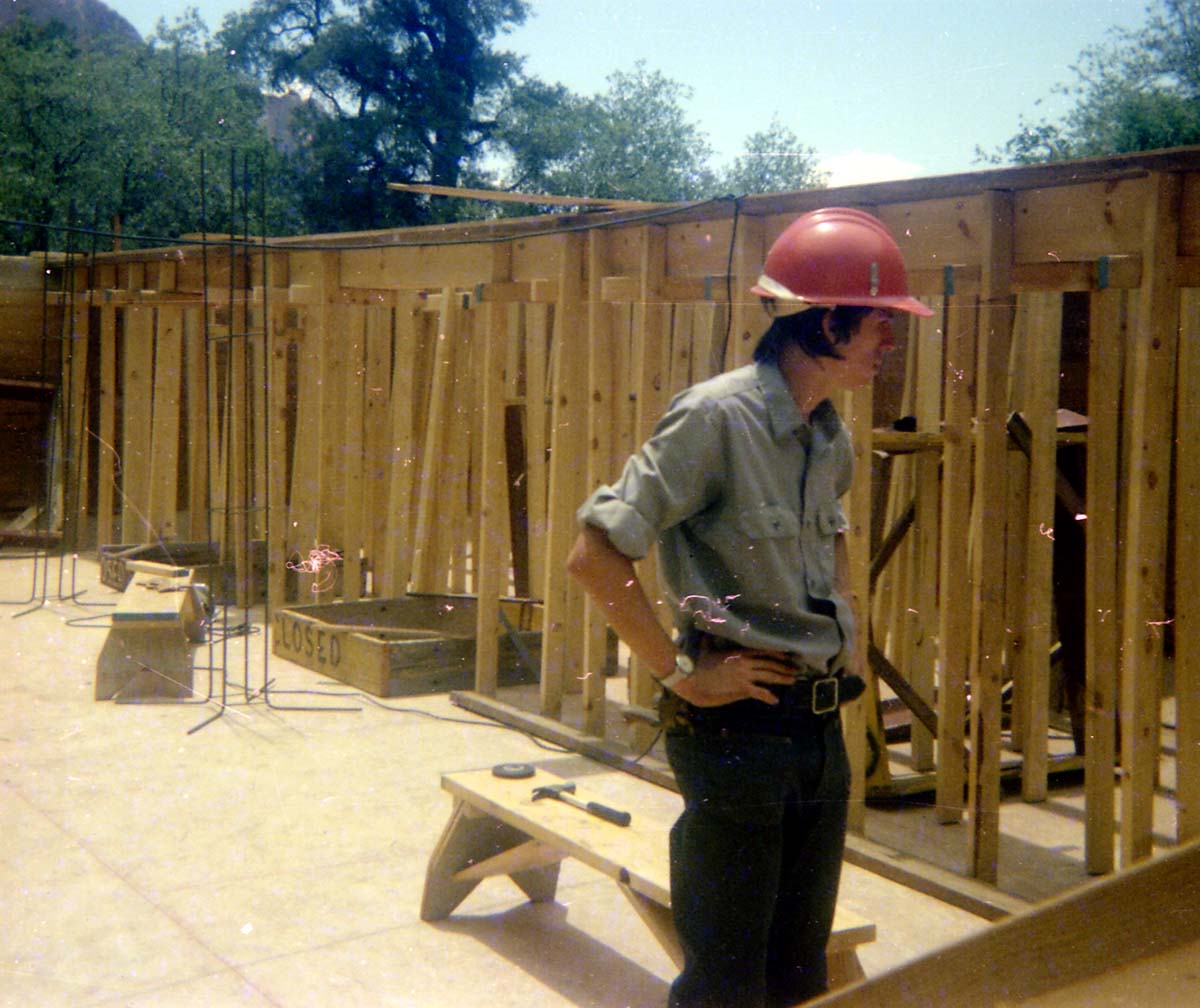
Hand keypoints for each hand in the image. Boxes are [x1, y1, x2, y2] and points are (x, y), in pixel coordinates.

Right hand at [670, 648, 795, 707]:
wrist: (692, 678)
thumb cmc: (697, 663)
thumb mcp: (705, 649)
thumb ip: (709, 641)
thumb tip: (706, 633)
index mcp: (738, 652)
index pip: (762, 651)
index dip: (776, 653)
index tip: (786, 656)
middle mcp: (745, 662)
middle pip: (770, 663)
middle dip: (784, 667)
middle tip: (795, 669)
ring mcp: (744, 675)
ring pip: (769, 676)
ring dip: (782, 678)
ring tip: (792, 680)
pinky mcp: (741, 687)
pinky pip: (759, 692)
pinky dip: (768, 696)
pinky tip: (775, 700)